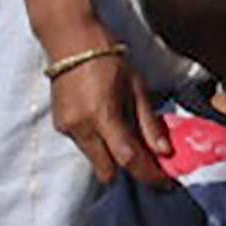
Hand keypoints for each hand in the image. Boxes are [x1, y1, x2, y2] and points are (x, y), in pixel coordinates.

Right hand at [50, 25, 172, 186]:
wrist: (71, 43)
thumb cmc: (110, 61)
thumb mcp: (137, 87)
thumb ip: (148, 122)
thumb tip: (164, 152)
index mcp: (102, 115)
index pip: (127, 158)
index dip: (147, 174)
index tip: (165, 182)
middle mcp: (80, 127)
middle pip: (107, 169)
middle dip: (129, 172)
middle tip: (151, 166)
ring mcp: (66, 128)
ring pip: (95, 159)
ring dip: (113, 158)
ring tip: (133, 141)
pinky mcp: (59, 126)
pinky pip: (85, 146)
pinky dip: (101, 145)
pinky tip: (112, 128)